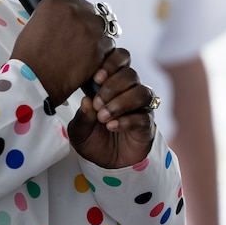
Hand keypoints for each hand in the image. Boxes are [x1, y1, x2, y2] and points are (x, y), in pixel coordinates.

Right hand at [7, 0, 113, 102]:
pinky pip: (108, 43)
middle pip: (88, 8)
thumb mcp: (34, 23)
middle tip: (74, 37)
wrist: (34, 81)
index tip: (74, 6)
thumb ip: (53, 13)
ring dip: (94, 34)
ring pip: (100, 25)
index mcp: (55, 2)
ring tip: (80, 50)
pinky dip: (101, 51)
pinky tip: (87, 59)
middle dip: (83, 20)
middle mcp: (74, 11)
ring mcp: (89, 28)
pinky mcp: (99, 47)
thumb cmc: (29, 58)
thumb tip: (64, 14)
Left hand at [67, 49, 158, 169]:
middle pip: (131, 74)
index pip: (120, 59)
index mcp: (111, 83)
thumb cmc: (92, 140)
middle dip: (112, 87)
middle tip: (97, 104)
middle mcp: (128, 91)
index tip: (96, 78)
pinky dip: (126, 120)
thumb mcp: (78, 129)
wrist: (105, 165)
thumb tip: (87, 100)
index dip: (111, 63)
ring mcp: (140, 107)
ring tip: (103, 117)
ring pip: (140, 92)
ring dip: (120, 103)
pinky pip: (144, 116)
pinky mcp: (147, 124)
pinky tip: (112, 126)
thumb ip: (83, 115)